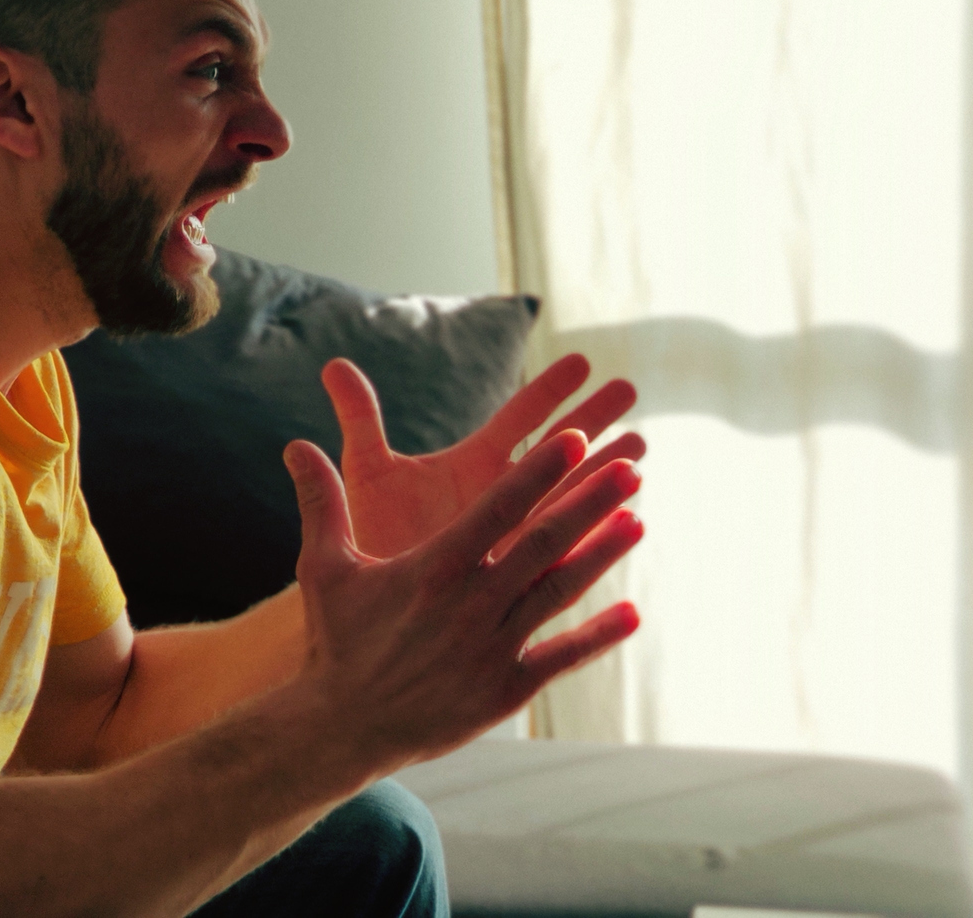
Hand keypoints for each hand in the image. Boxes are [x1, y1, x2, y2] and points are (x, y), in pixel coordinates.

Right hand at [284, 430, 643, 770]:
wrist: (343, 727)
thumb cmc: (335, 641)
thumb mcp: (322, 567)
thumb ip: (320, 502)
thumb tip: (296, 444)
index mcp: (434, 567)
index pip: (498, 506)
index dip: (540, 469)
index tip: (576, 437)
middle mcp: (471, 604)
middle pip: (543, 541)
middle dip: (590, 500)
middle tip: (629, 463)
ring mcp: (493, 648)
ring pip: (559, 591)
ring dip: (602, 554)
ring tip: (637, 519)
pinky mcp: (506, 690)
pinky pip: (562, 657)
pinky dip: (598, 636)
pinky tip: (632, 614)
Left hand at [328, 353, 642, 558]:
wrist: (373, 610)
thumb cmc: (372, 536)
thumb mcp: (369, 475)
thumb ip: (361, 420)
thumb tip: (333, 363)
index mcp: (471, 467)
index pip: (516, 419)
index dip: (548, 391)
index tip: (582, 362)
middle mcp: (502, 498)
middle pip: (557, 452)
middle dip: (594, 421)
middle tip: (630, 390)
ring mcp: (517, 540)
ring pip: (571, 502)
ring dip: (605, 475)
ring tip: (639, 451)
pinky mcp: (525, 582)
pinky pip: (567, 559)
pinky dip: (596, 541)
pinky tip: (630, 524)